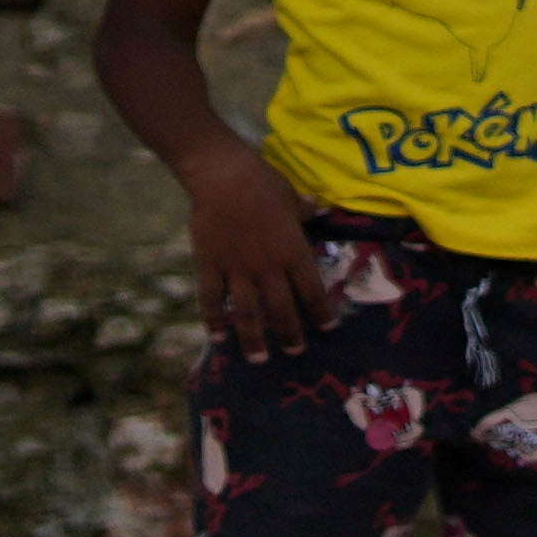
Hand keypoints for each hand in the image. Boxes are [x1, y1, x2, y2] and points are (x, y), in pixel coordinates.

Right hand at [176, 154, 323, 353]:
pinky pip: (212, 300)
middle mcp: (267, 267)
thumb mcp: (293, 197)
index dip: (320, 312)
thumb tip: (318, 208)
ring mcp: (237, 269)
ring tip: (259, 359)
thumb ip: (305, 211)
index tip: (327, 328)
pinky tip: (217, 338)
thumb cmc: (263, 184)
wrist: (223, 178)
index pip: (312, 290)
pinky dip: (214, 321)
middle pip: (281, 309)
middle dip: (290, 335)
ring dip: (253, 338)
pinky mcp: (210, 266)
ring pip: (247, 313)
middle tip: (296, 352)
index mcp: (293, 252)